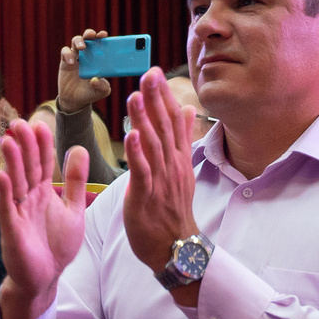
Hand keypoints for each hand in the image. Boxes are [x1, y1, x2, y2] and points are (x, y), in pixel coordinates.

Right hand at [0, 117, 91, 318]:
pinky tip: (1, 175)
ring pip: (15, 183)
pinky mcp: (11, 229)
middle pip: (27, 167)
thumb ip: (77, 181)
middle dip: (23, 146)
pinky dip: (4, 192)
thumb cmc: (56, 245)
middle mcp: (28, 198)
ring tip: (8, 140)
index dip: (42, 145)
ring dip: (12, 162)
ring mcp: (18, 212)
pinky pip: (6, 207)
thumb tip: (79, 149)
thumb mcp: (74, 210)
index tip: (41, 125)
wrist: (45, 278)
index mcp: (44, 192)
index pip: (43, 163)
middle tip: (19, 123)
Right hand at [55, 29, 114, 113]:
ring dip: (79, 41)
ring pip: (75, 41)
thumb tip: (95, 79)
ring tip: (82, 48)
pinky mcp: (65, 61)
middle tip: (92, 35)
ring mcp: (76, 57)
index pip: (100, 43)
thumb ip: (102, 86)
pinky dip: (67, 54)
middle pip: (87, 38)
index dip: (101, 37)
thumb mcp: (101, 91)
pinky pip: (65, 52)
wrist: (75, 100)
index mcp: (98, 58)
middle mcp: (87, 55)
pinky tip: (72, 62)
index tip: (104, 35)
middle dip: (89, 34)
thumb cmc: (91, 93)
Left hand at [121, 69, 200, 283]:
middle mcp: (172, 165)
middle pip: (164, 127)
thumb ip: (182, 138)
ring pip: (153, 145)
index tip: (154, 71)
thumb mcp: (181, 169)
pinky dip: (137, 153)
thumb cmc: (173, 209)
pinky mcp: (147, 196)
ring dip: (144, 119)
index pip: (172, 120)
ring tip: (136, 95)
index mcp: (178, 157)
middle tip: (148, 72)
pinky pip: (143, 172)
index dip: (162, 96)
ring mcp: (161, 180)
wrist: (176, 247)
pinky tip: (131, 135)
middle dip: (155, 99)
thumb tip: (187, 109)